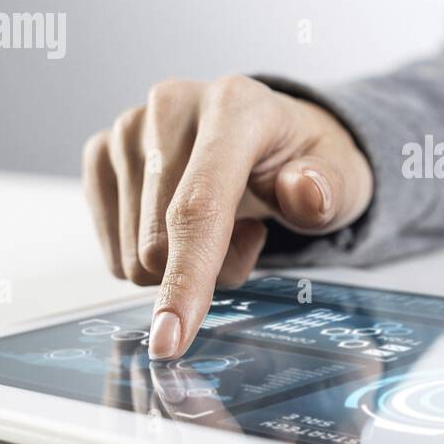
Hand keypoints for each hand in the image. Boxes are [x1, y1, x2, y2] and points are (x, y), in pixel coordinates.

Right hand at [83, 76, 372, 359]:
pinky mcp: (101, 153)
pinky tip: (182, 218)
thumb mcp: (343, 178)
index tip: (172, 337)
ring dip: (182, 264)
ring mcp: (128, 127)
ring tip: (222, 220)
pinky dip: (153, 256)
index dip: (187, 277)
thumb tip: (303, 191)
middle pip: (159, 244)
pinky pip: (113, 250)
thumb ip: (330, 189)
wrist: (274, 135)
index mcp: (235, 106)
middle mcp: (172, 106)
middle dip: (208, 270)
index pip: (198, 207)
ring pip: (132, 255)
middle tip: (249, 236)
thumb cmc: (305, 162)